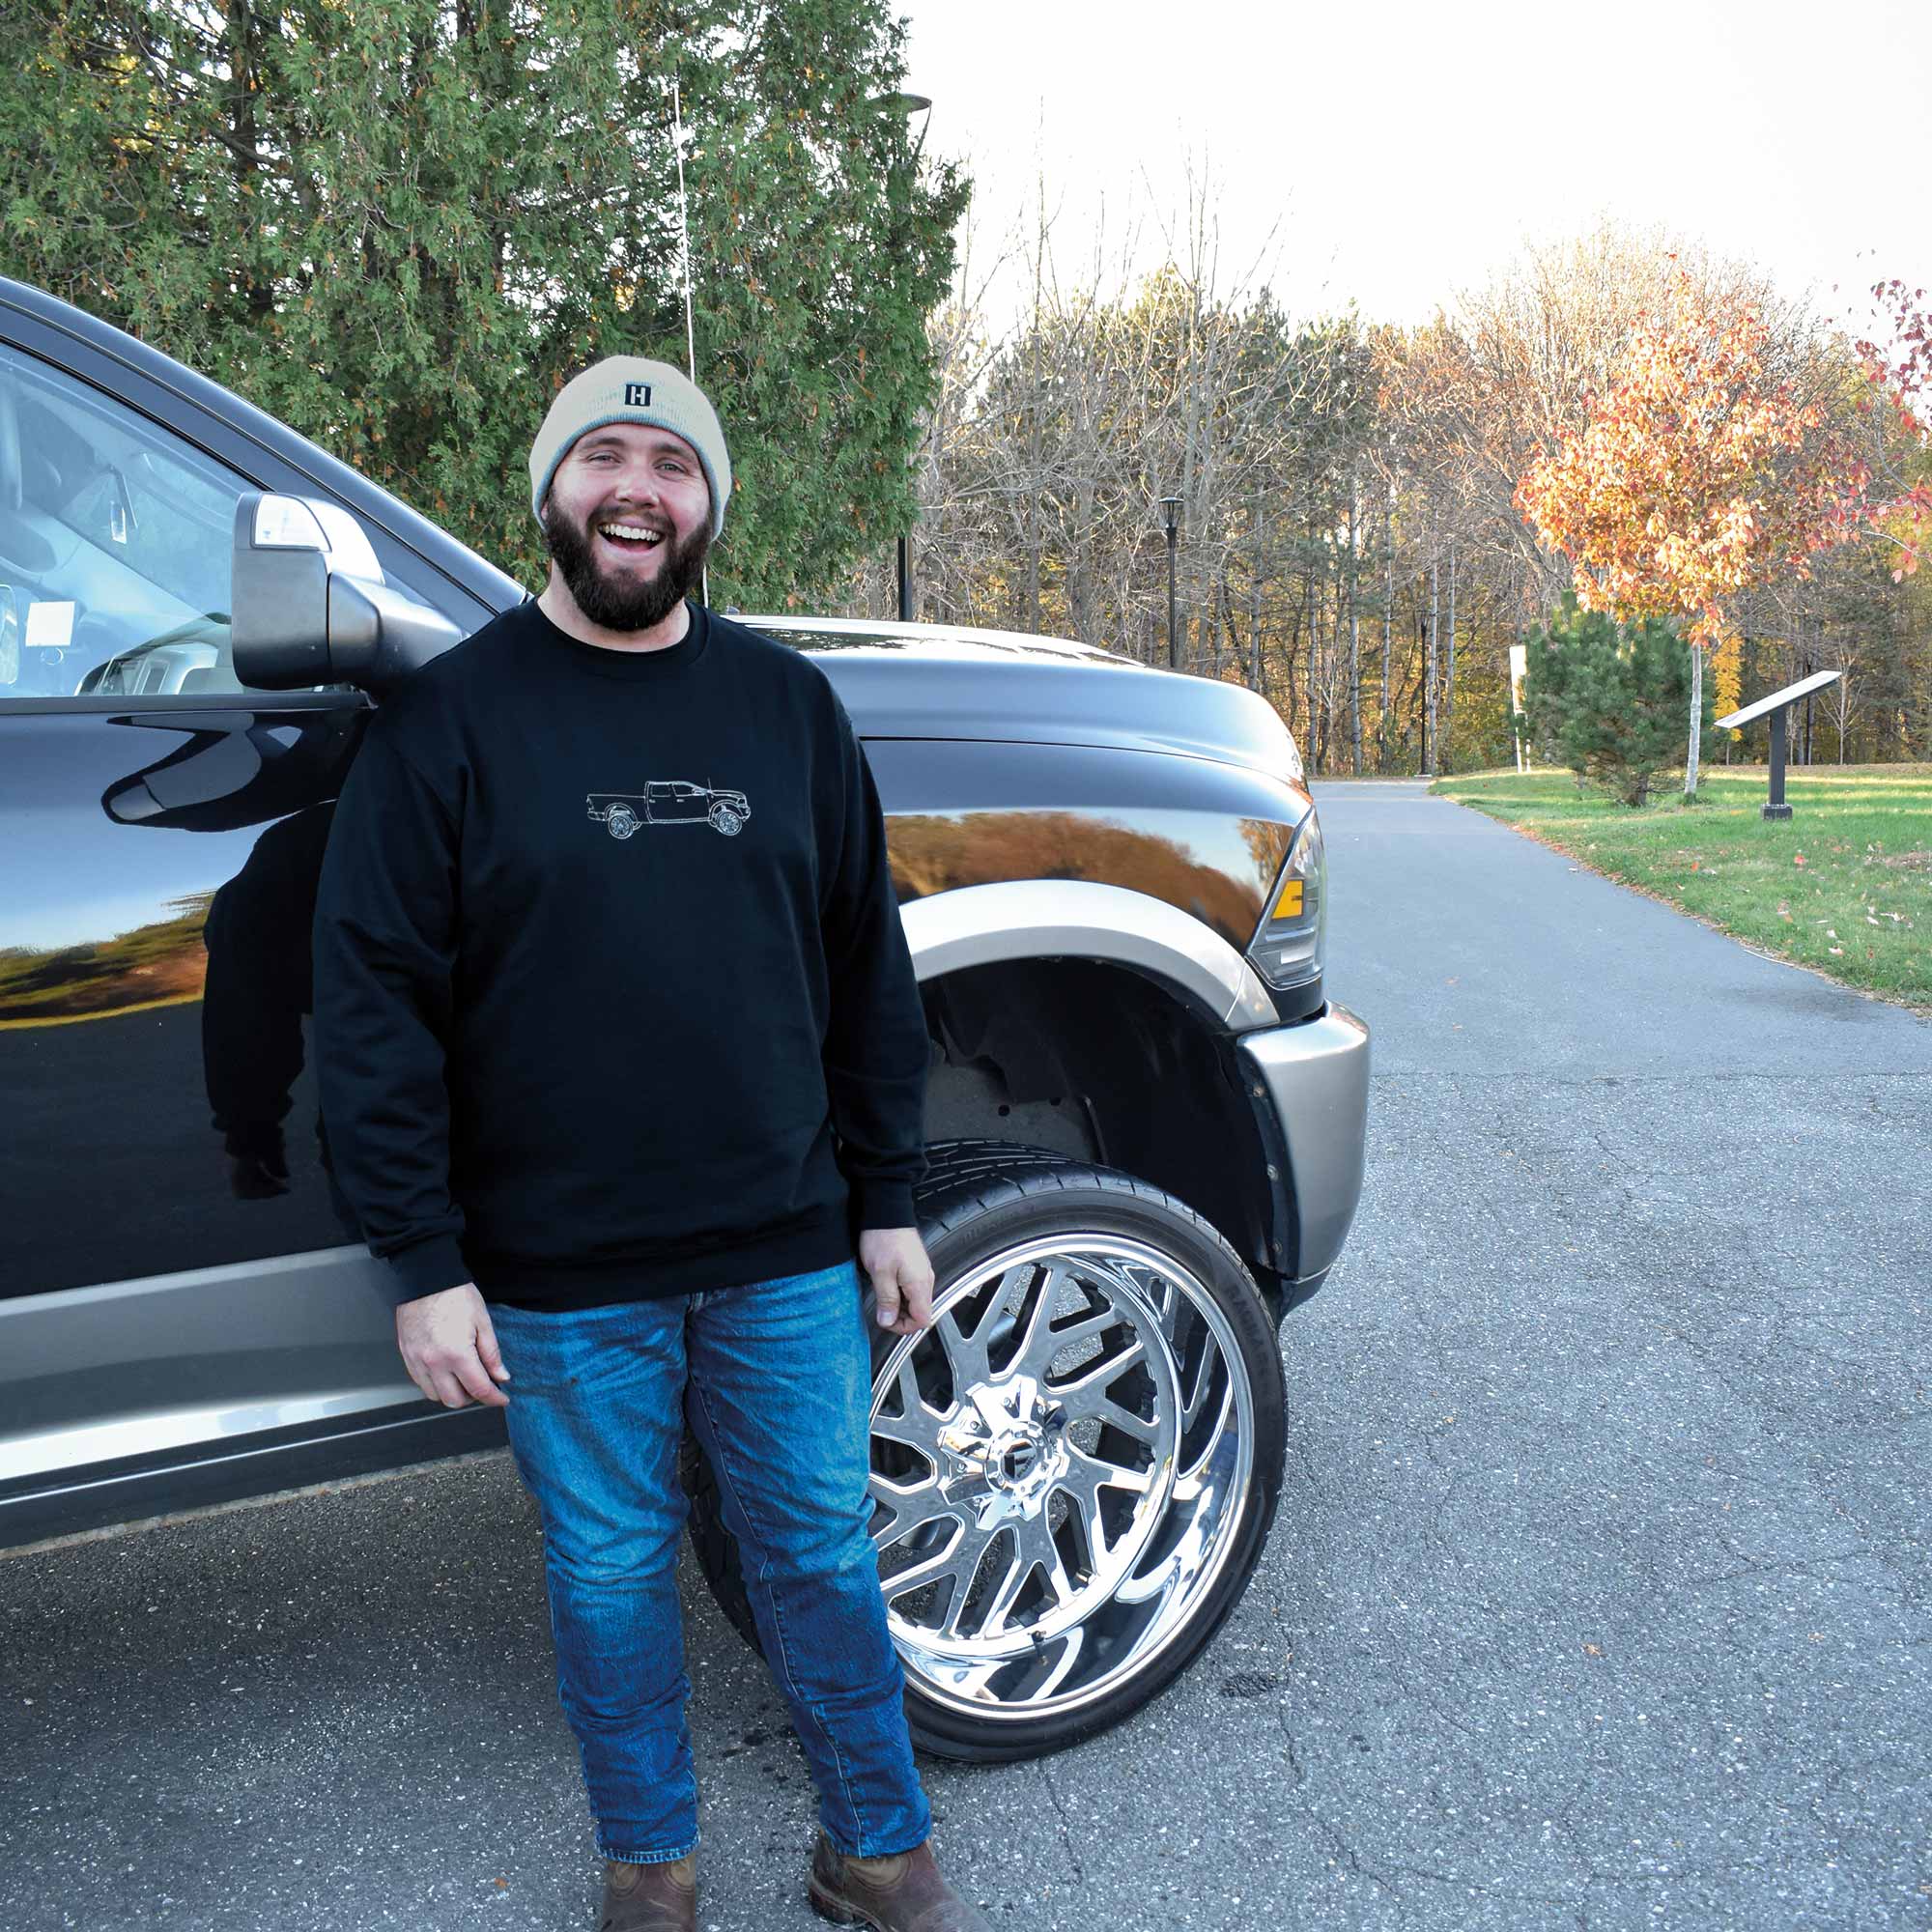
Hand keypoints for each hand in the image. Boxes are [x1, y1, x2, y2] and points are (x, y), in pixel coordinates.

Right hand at [396, 1282, 510, 1408]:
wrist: (425, 1279)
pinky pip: (421, 1383)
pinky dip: (436, 1384)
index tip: (502, 1399)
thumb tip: (501, 1376)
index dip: (494, 1398)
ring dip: (452, 1393)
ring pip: (436, 1396)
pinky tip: (447, 1371)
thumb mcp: (482, 1321)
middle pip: (454, 1400)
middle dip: (473, 1398)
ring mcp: (417, 1361)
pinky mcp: (407, 1356)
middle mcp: (433, 1363)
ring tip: (464, 1377)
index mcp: (456, 1353)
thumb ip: (492, 1353)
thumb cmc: (454, 1294)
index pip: (479, 1389)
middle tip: (484, 1384)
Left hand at [859, 1226, 935, 1336]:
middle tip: (881, 1311)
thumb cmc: (884, 1237)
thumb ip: (886, 1299)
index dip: (904, 1327)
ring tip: (882, 1297)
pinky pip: (913, 1290)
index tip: (886, 1321)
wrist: (888, 1213)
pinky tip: (887, 1287)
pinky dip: (901, 1295)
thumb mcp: (880, 1272)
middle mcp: (925, 1280)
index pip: (922, 1320)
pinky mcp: (916, 1267)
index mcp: (919, 1284)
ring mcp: (922, 1273)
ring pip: (916, 1302)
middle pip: (921, 1313)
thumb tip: (888, 1320)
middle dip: (900, 1318)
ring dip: (900, 1307)